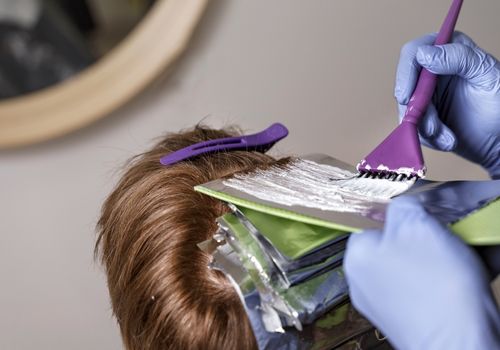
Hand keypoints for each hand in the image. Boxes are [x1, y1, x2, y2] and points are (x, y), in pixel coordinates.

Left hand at [344, 197, 499, 349]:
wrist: (460, 345)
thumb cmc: (433, 283)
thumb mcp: (415, 225)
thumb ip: (403, 206)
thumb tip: (404, 204)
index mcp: (357, 258)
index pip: (374, 227)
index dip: (404, 218)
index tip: (429, 215)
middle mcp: (367, 284)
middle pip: (400, 246)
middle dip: (432, 234)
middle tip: (455, 230)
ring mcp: (391, 306)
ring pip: (423, 266)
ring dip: (450, 252)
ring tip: (473, 246)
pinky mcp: (416, 321)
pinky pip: (437, 288)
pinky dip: (458, 274)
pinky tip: (482, 264)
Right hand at [395, 32, 499, 178]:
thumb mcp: (487, 75)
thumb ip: (459, 58)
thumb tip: (423, 54)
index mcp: (449, 50)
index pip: (414, 52)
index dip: (405, 73)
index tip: (406, 96)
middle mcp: (433, 70)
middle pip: (404, 83)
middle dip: (414, 108)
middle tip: (428, 127)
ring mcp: (426, 94)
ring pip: (407, 108)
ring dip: (424, 127)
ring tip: (447, 137)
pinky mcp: (422, 115)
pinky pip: (411, 126)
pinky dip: (427, 137)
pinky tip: (447, 140)